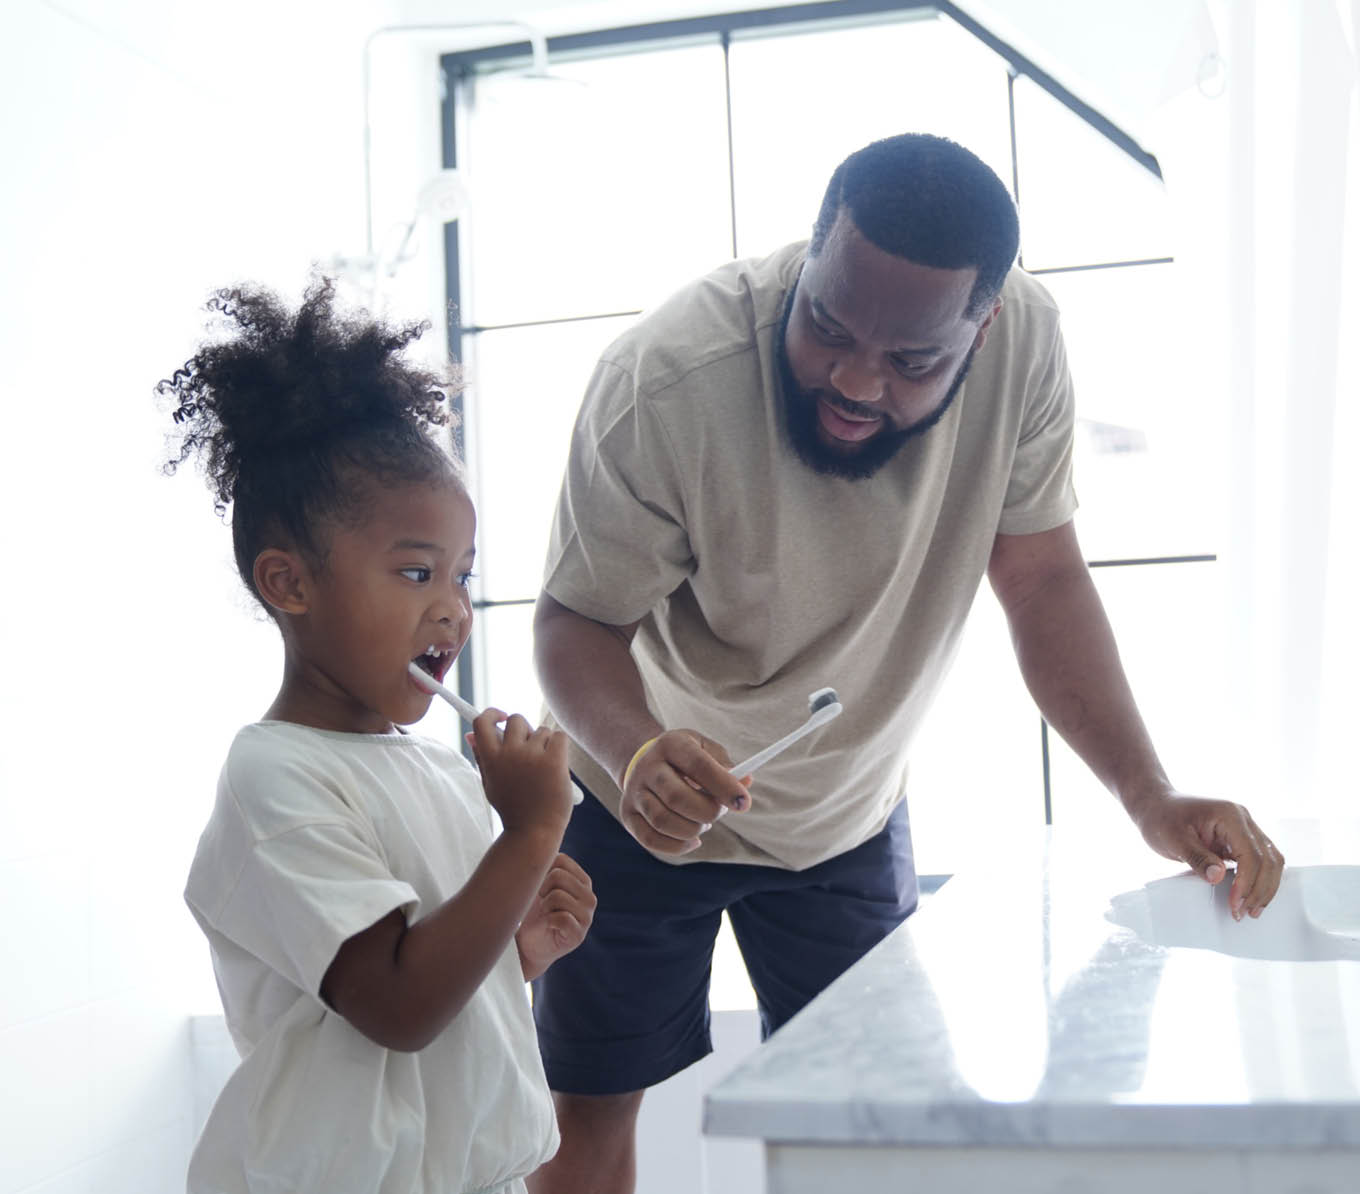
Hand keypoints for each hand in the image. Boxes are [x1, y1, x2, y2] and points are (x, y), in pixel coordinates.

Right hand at [468, 709, 573, 838]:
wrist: (534, 832)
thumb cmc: (513, 808)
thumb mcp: (490, 783)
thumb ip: (481, 757)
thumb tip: (470, 735)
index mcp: (491, 758)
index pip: (482, 722)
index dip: (491, 714)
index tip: (501, 718)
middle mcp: (510, 753)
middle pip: (517, 719)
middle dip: (524, 730)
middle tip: (529, 751)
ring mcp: (532, 756)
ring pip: (541, 730)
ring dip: (544, 743)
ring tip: (543, 768)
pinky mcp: (554, 760)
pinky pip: (559, 736)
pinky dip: (559, 746)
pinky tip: (556, 764)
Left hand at [516, 853, 595, 980]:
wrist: (527, 945)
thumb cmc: (532, 911)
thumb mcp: (538, 883)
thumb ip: (544, 864)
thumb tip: (534, 838)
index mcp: (583, 880)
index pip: (560, 860)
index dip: (542, 872)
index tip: (538, 887)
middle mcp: (589, 897)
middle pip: (557, 876)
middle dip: (541, 889)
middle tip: (541, 903)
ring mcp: (587, 917)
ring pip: (557, 896)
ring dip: (543, 907)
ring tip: (544, 915)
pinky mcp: (579, 935)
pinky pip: (560, 918)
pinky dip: (548, 921)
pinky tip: (548, 926)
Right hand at [620, 729, 750, 854]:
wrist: (644, 762)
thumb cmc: (685, 759)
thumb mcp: (705, 750)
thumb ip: (726, 765)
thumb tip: (745, 783)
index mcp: (671, 744)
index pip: (698, 765)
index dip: (723, 785)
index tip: (744, 802)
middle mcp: (648, 767)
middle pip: (677, 797)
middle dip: (708, 811)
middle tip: (721, 812)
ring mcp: (634, 792)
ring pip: (663, 821)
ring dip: (693, 829)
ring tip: (704, 822)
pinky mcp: (628, 815)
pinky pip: (651, 839)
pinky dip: (678, 846)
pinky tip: (693, 840)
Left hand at [1131, 792, 1284, 918]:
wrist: (1157, 805)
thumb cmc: (1162, 818)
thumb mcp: (1174, 839)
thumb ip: (1197, 857)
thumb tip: (1218, 878)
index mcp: (1230, 815)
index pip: (1251, 854)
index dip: (1246, 883)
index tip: (1235, 904)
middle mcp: (1243, 819)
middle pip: (1268, 859)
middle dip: (1259, 890)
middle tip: (1244, 913)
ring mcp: (1245, 828)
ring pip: (1270, 861)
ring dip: (1264, 887)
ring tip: (1251, 910)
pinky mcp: (1240, 839)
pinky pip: (1260, 860)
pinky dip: (1259, 880)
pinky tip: (1250, 896)